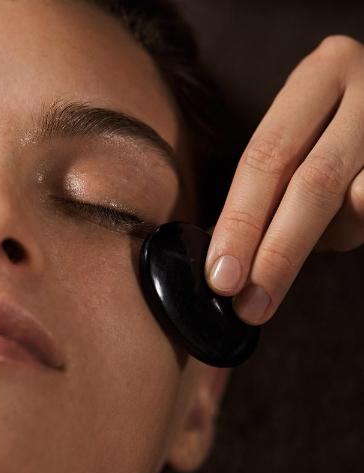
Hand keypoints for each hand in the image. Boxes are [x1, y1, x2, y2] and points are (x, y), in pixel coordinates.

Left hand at [204, 35, 363, 324]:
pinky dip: (356, 229)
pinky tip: (336, 238)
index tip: (220, 278)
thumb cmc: (346, 130)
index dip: (240, 222)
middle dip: (276, 252)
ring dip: (317, 247)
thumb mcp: (307, 135)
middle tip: (248, 303)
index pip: (266, 157)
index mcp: (324, 71)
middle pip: (312, 183)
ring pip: (359, 201)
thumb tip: (220, 253)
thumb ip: (272, 182)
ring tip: (277, 287)